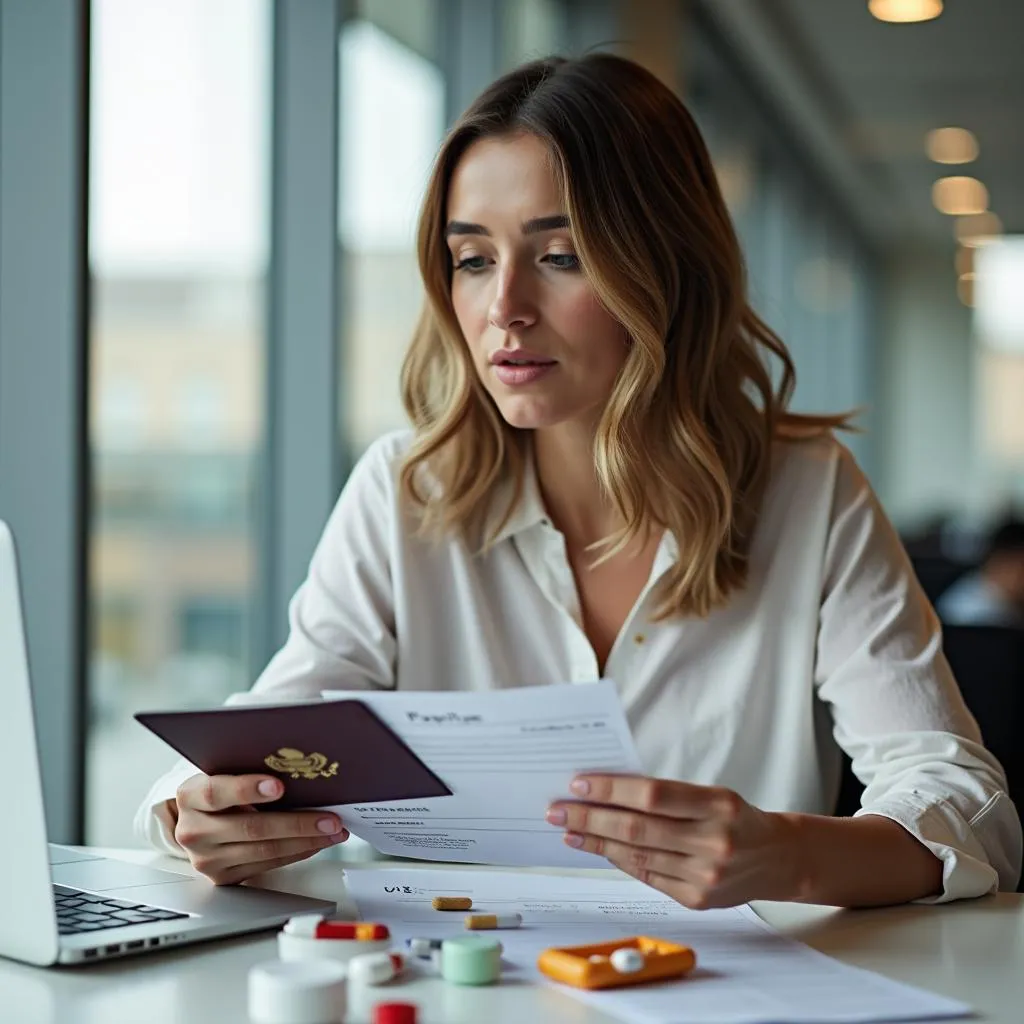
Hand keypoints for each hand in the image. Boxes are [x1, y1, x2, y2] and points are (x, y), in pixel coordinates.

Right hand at [173, 773, 348, 884]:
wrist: (195, 820)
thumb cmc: (219, 789)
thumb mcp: (222, 772)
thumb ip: (248, 769)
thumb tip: (297, 767)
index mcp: (190, 796)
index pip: (216, 793)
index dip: (248, 789)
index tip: (279, 786)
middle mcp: (193, 831)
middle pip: (250, 828)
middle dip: (296, 823)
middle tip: (328, 818)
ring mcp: (206, 859)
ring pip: (264, 851)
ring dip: (305, 841)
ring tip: (333, 831)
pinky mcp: (222, 877)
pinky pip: (267, 865)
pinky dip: (297, 852)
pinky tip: (315, 842)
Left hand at [546, 774, 799, 908]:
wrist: (778, 859)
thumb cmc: (737, 818)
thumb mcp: (711, 794)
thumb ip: (665, 795)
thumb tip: (606, 791)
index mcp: (718, 805)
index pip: (652, 794)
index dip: (611, 789)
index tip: (578, 784)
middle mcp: (713, 842)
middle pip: (636, 829)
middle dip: (589, 818)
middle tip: (558, 810)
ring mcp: (704, 875)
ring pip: (636, 856)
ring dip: (595, 842)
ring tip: (568, 830)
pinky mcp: (695, 899)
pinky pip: (646, 875)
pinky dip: (618, 860)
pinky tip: (597, 849)